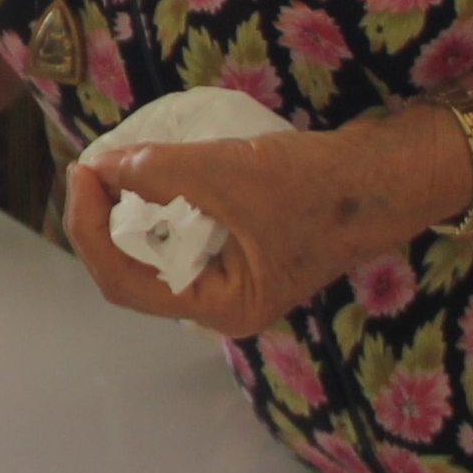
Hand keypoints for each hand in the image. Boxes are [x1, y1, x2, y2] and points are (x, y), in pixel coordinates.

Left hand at [58, 109, 460, 340]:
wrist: (390, 172)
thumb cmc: (320, 186)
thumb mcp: (232, 175)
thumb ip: (162, 173)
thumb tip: (103, 165)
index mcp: (221, 309)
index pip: (124, 283)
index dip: (90, 227)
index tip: (83, 170)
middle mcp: (221, 301)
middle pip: (132, 271)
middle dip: (101, 220)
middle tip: (89, 165)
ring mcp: (232, 273)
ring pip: (154, 250)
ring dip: (126, 210)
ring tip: (111, 163)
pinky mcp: (241, 243)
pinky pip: (181, 231)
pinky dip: (158, 201)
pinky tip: (148, 169)